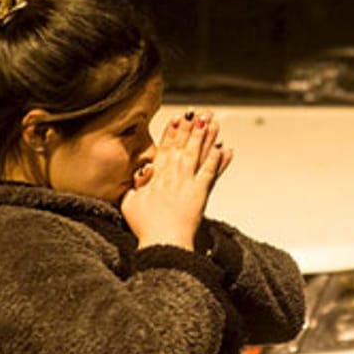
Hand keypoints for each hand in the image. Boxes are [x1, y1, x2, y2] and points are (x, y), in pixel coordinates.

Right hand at [122, 109, 234, 249]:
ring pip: (197, 154)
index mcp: (155, 176)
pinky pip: (210, 172)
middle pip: (182, 146)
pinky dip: (217, 159)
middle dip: (190, 128)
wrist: (162, 241)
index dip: (171, 132)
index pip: (164, 148)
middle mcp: (172, 175)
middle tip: (199, 113)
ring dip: (205, 137)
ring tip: (212, 122)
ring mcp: (187, 182)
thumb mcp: (129, 204)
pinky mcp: (200, 192)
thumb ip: (132, 188)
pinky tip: (223, 148)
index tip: (177, 118)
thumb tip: (135, 180)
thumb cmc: (146, 227)